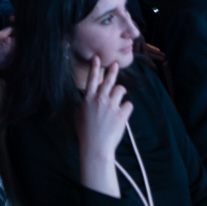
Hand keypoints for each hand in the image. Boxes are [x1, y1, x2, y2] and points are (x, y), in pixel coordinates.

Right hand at [75, 58, 131, 195]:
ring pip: (121, 90)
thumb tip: (85, 102)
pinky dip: (126, 109)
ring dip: (121, 93)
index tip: (97, 58)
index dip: (95, 67)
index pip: (91, 79)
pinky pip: (128, 105)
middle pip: (108, 80)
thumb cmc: (85, 134)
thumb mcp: (78, 117)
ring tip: (119, 99)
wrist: (96, 148)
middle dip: (113, 71)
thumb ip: (83, 106)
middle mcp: (99, 100)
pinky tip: (122, 116)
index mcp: (87, 100)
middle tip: (116, 64)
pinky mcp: (121, 114)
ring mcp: (111, 106)